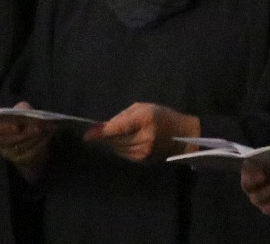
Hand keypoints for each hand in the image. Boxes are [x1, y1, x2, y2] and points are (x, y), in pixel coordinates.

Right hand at [0, 102, 58, 181]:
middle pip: (10, 140)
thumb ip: (21, 108)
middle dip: (26, 133)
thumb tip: (25, 111)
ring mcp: (10, 154)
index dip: (4, 128)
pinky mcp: (22, 161)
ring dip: (35, 138)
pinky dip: (41, 144)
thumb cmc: (22, 121)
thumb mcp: (20, 111)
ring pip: (22, 147)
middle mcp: (0, 144)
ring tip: (46, 129)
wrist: (29, 139)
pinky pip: (30, 153)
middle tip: (39, 126)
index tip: (17, 126)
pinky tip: (48, 135)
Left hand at [83, 102, 198, 162]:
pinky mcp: (143, 160)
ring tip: (113, 136)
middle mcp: (143, 138)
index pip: (117, 128)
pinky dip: (119, 148)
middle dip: (104, 136)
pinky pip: (124, 154)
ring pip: (117, 149)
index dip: (100, 132)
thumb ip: (123, 117)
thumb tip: (104, 127)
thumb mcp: (144, 108)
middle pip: (114, 140)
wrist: (183, 136)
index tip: (86, 135)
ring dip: (111, 143)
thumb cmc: (162, 116)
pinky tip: (123, 142)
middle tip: (96, 132)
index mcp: (144, 120)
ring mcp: (144, 151)